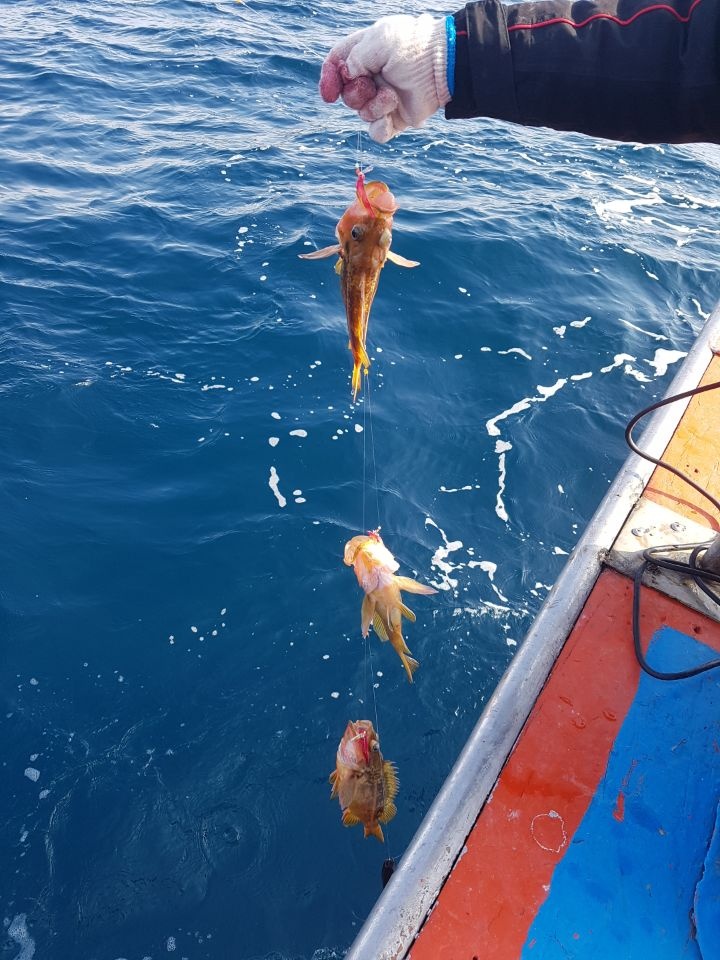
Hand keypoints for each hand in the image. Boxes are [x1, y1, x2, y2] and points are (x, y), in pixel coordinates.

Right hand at [319, 15, 449, 143]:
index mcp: (364, 54)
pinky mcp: (396, 119)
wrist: (442, 66)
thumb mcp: (379, 39)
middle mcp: (371, 77)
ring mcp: (383, 99)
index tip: (329, 93)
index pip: (336, 66)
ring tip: (392, 97)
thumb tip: (346, 76)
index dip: (328, 79)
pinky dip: (380, 130)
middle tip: (372, 86)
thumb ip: (354, 57)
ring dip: (374, 108)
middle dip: (356, 94)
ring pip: (362, 114)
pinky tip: (389, 120)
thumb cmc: (412, 46)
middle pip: (347, 95)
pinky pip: (377, 133)